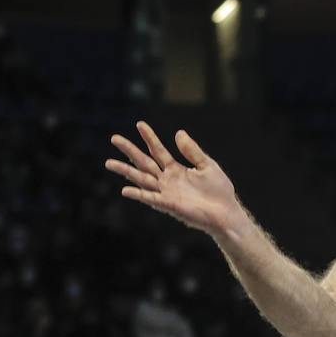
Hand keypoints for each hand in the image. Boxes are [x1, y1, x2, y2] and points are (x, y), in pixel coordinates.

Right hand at [106, 122, 239, 236]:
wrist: (226, 212)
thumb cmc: (218, 190)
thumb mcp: (206, 165)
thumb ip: (192, 151)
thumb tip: (178, 132)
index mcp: (176, 169)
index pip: (158, 150)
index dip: (149, 137)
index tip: (139, 124)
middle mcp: (167, 180)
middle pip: (144, 162)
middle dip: (130, 150)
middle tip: (114, 138)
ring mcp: (166, 192)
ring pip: (141, 179)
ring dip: (126, 171)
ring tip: (109, 162)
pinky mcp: (169, 205)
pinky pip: (151, 198)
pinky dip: (139, 194)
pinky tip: (125, 189)